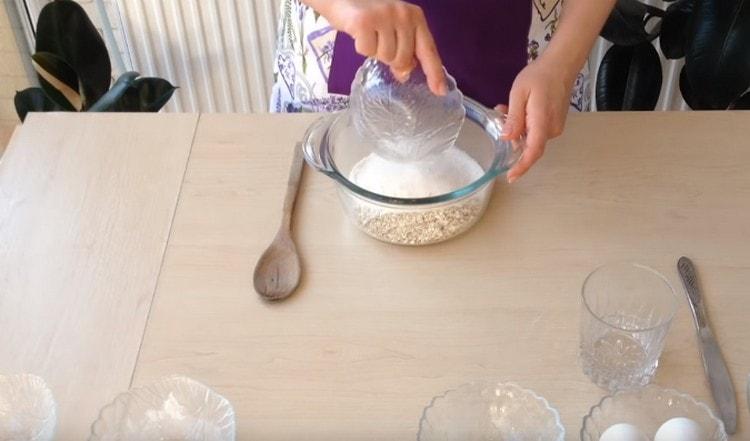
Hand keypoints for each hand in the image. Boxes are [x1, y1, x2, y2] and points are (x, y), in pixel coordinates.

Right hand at [313, 0, 445, 94]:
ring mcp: (384, 16)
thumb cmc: (369, 15)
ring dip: (375, 52)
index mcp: (415, 17)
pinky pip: (367, 51)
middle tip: (379, 41)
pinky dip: (361, 47)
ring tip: (369, 35)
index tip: (440, 91)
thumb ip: (403, 49)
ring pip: (385, 57)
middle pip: (403, 60)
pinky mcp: (365, 22)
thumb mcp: (392, 30)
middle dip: (390, 59)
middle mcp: (403, 14)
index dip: (434, 72)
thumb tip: (404, 74)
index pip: (428, 49)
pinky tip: (359, 34)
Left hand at [501, 55, 575, 182]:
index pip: (533, 151)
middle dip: (512, 137)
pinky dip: (524, 124)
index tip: (510, 177)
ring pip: (531, 137)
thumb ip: (514, 117)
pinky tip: (518, 109)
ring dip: (517, 128)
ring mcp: (555, 127)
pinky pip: (536, 131)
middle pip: (529, 145)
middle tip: (500, 115)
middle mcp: (551, 129)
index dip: (522, 166)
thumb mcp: (519, 93)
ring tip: (506, 108)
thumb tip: (507, 138)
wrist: (561, 65)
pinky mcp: (554, 123)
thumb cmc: (539, 76)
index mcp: (542, 122)